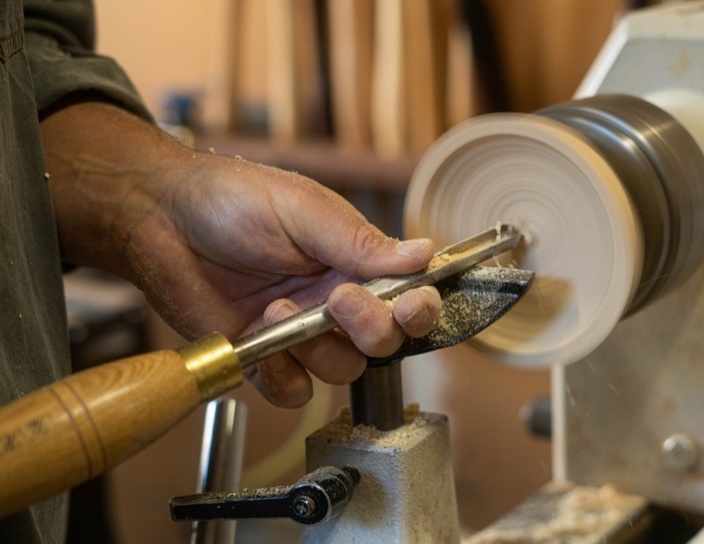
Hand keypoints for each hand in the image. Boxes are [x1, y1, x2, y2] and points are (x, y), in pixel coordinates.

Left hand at [42, 101, 441, 406]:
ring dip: (317, 347)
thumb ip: (360, 242)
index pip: (408, 298)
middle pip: (384, 342)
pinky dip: (282, 377)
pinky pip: (293, 391)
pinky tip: (259, 344)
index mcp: (355, 262)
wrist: (159, 218)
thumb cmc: (231, 199)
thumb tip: (424, 253)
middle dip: (369, 328)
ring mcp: (300, 333)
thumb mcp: (303, 211)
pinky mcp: (263, 358)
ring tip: (274, 309)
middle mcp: (334, 302)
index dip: (419, 309)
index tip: (409, 305)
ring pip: (342, 370)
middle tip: (336, 299)